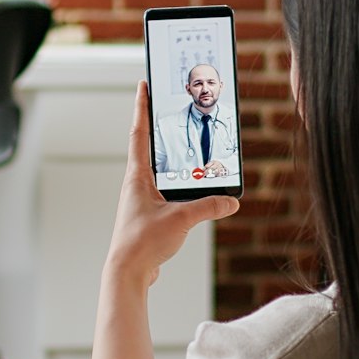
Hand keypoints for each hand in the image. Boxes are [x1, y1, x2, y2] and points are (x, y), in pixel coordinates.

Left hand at [106, 82, 238, 289]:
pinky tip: (195, 190)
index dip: (142, 107)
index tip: (144, 85)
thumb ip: (207, 206)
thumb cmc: (142, 242)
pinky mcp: (149, 216)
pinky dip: (180, 185)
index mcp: (138, 176)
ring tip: (192, 146)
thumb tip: (231, 200)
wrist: (127, 272)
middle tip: (172, 108)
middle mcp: (137, 184)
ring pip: (161, 171)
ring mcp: (142, 200)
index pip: (140, 133)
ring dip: (174, 158)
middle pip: (151, 148)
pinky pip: (167, 192)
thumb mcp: (181, 219)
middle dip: (161, 127)